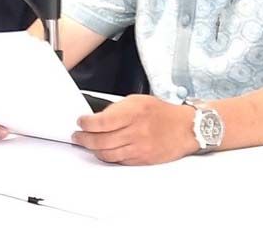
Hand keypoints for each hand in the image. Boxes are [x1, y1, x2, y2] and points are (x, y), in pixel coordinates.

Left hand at [73, 94, 196, 164]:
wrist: (184, 128)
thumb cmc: (162, 113)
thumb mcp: (138, 101)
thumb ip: (117, 108)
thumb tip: (98, 117)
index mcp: (133, 112)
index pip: (102, 121)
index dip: (86, 123)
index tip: (81, 122)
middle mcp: (135, 131)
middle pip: (101, 140)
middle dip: (84, 138)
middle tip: (78, 135)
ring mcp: (138, 148)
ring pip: (107, 153)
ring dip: (92, 149)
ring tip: (86, 144)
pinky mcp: (141, 160)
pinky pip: (118, 161)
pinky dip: (107, 157)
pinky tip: (102, 152)